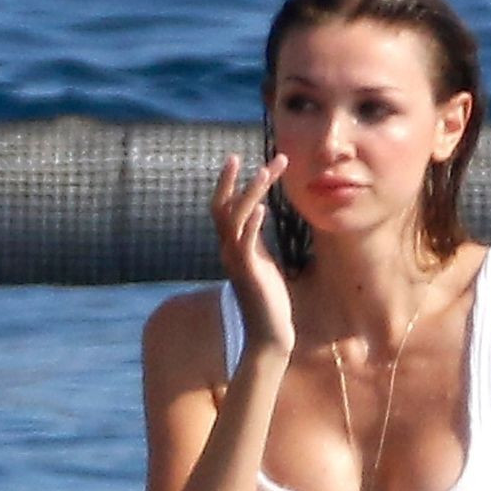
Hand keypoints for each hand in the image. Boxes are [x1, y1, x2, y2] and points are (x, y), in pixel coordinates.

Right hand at [212, 154, 293, 355]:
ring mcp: (237, 262)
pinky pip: (247, 244)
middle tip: (238, 154)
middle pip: (221, 209)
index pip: (222, 208)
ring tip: (266, 171)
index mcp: (232, 247)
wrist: (269, 335)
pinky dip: (253, 225)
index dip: (226, 183)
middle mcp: (229, 251)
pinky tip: (263, 208)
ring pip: (235, 220)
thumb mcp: (262, 262)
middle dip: (230, 181)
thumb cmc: (268, 300)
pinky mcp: (249, 274)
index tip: (237, 157)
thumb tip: (259, 214)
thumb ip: (256, 239)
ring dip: (250, 193)